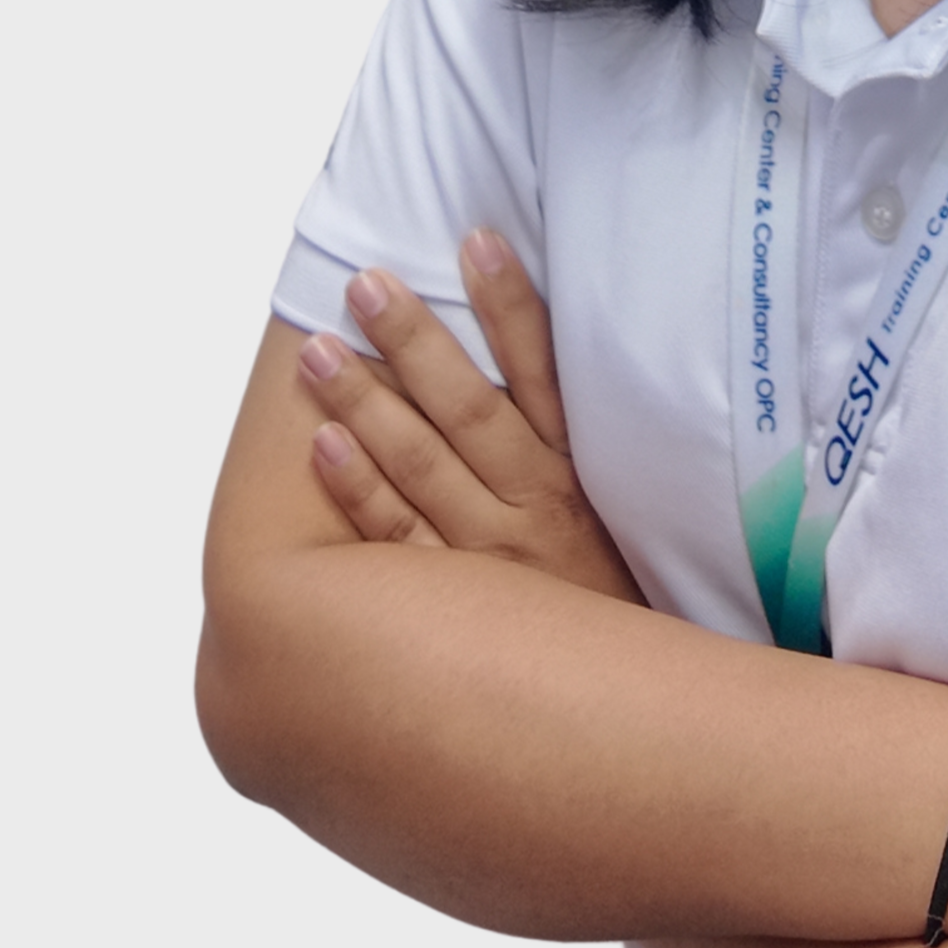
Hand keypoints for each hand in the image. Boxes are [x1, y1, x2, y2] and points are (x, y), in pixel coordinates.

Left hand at [297, 231, 643, 603]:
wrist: (630, 708)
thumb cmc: (619, 601)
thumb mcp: (628, 518)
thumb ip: (588, 447)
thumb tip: (551, 368)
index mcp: (583, 477)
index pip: (544, 373)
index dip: (511, 305)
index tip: (477, 239)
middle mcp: (538, 509)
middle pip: (469, 409)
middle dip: (414, 340)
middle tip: (364, 283)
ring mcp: (492, 559)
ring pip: (421, 466)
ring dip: (366, 403)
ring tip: (317, 349)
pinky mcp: (456, 609)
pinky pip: (396, 540)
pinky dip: (360, 490)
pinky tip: (323, 443)